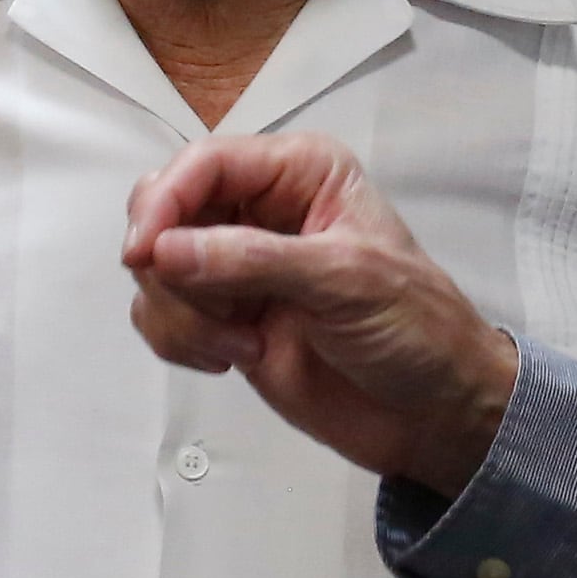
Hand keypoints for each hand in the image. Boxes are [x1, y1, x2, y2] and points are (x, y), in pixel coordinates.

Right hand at [120, 132, 518, 497]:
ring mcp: (238, 267)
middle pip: (166, 210)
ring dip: (181, 313)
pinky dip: (180, 340)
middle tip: (212, 310)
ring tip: (240, 345)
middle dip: (169, 265)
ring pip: (156, 268)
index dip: (165, 201)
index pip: (206, 163)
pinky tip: (234, 357)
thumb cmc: (416, 329)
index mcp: (300, 173)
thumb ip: (251, 260)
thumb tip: (164, 250)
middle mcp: (262, 210)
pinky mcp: (224, 319)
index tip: (143, 252)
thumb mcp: (344, 280)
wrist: (433, 414)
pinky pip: (162, 314)